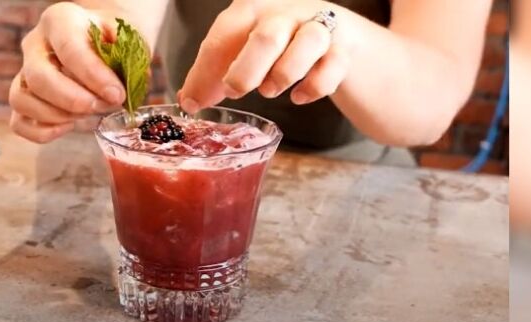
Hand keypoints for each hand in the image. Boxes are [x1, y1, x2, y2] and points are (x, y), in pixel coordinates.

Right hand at [9, 2, 123, 142]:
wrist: (100, 38)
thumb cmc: (112, 40)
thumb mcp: (126, 37)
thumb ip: (126, 57)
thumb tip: (117, 88)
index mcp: (60, 21)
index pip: (69, 49)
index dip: (94, 76)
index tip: (116, 94)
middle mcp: (35, 44)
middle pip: (39, 77)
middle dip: (73, 100)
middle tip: (102, 106)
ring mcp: (24, 71)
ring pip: (21, 100)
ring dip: (57, 116)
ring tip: (86, 113)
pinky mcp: (24, 97)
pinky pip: (18, 122)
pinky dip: (41, 132)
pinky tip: (67, 126)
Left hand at [178, 0, 352, 112]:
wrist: (328, 29)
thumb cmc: (274, 40)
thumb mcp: (239, 47)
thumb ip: (213, 71)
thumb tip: (189, 101)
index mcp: (250, 8)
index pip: (223, 36)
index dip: (205, 72)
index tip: (195, 102)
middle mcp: (285, 12)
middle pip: (266, 38)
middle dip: (246, 72)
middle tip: (234, 92)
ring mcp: (316, 26)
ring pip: (307, 44)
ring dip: (284, 74)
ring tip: (269, 90)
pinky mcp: (341, 48)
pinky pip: (333, 66)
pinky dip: (314, 86)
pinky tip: (299, 96)